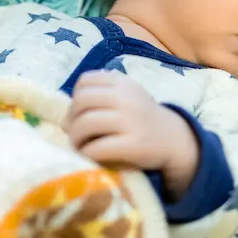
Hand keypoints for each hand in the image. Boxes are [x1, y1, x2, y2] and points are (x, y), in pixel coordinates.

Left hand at [65, 71, 199, 196]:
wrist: (173, 140)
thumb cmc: (141, 119)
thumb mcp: (126, 97)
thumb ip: (99, 98)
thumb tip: (64, 119)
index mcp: (123, 82)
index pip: (85, 81)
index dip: (76, 98)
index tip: (80, 113)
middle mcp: (126, 98)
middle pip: (80, 102)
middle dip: (71, 119)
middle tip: (75, 133)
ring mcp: (130, 121)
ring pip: (85, 124)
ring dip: (75, 138)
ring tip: (80, 146)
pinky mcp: (132, 145)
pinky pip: (96, 147)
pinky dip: (87, 153)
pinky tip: (91, 156)